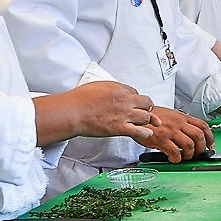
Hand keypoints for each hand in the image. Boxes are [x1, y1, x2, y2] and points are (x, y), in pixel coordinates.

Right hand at [33, 81, 155, 146]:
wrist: (73, 112)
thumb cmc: (80, 100)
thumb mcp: (97, 86)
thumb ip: (109, 89)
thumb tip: (113, 91)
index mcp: (118, 89)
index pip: (135, 92)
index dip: (136, 98)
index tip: (134, 103)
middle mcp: (124, 101)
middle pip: (146, 103)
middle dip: (147, 107)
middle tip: (146, 111)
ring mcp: (124, 115)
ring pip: (146, 117)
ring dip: (147, 121)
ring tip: (147, 124)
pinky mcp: (120, 128)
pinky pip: (140, 131)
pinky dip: (145, 133)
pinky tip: (147, 133)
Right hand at [145, 106, 214, 162]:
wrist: (136, 116)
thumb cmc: (152, 118)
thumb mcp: (171, 116)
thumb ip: (181, 123)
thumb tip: (191, 134)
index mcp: (182, 117)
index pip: (203, 126)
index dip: (210, 137)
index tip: (209, 145)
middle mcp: (178, 123)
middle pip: (199, 136)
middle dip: (201, 148)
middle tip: (196, 153)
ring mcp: (170, 131)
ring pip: (189, 145)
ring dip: (189, 155)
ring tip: (183, 157)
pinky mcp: (161, 140)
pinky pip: (175, 152)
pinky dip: (177, 159)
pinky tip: (172, 158)